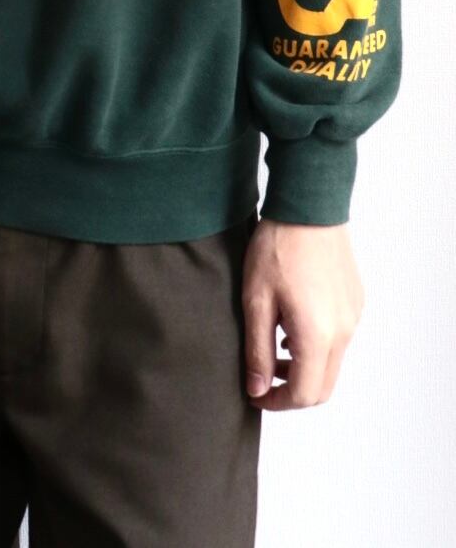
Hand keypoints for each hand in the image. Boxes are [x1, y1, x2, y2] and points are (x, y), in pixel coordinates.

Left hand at [241, 218, 364, 410]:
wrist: (308, 206)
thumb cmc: (277, 248)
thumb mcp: (256, 300)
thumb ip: (257, 350)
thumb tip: (257, 388)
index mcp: (318, 335)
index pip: (305, 394)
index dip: (277, 402)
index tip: (253, 391)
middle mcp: (344, 331)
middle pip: (323, 386)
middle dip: (292, 390)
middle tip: (262, 376)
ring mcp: (353, 316)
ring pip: (332, 363)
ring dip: (304, 367)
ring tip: (272, 345)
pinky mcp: (355, 301)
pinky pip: (339, 338)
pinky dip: (316, 345)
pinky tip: (290, 323)